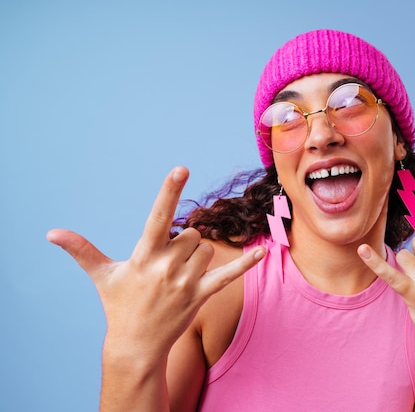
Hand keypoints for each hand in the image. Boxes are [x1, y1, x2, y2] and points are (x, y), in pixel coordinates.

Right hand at [47, 167, 265, 359]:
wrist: (136, 345)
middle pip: (190, 234)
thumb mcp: (102, 276)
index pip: (158, 216)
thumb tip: (52, 233)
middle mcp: (167, 267)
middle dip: (182, 243)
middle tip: (165, 265)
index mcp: (144, 256)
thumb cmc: (118, 305)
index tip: (181, 168)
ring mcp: (187, 282)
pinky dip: (246, 264)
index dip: (168, 192)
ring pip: (206, 250)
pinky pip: (230, 275)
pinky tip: (263, 251)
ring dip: (196, 258)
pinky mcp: (202, 295)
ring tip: (177, 278)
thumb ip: (82, 250)